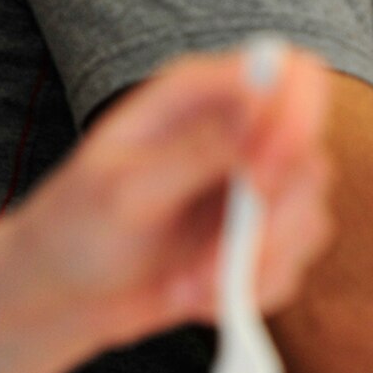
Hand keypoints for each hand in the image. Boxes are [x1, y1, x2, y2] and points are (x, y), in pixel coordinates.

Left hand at [8, 48, 333, 349]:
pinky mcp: (262, 240)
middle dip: (271, 222)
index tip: (262, 177)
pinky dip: (247, 293)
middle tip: (221, 261)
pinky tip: (193, 298)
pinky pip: (290, 267)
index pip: (290, 74)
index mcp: (203, 95)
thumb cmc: (76, 226)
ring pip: (307, 218)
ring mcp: (256, 187)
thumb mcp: (125, 187)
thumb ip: (196, 149)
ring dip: (252, 267)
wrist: (63, 294)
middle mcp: (240, 132)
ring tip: (187, 289)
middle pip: (309, 157)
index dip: (297, 116)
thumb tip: (261, 109)